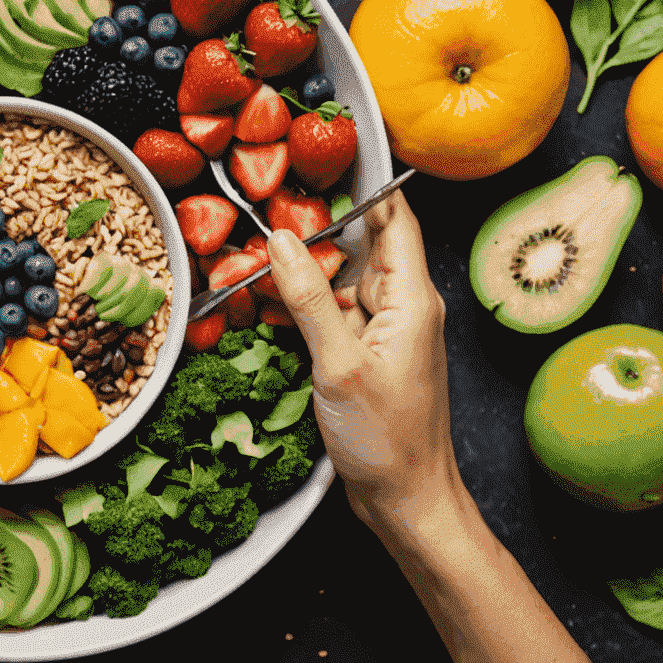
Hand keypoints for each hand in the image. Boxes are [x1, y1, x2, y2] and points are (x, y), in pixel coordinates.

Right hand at [267, 192, 461, 536]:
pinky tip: (265, 310)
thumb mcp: (338, 364)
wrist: (407, 500)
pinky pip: (333, 315)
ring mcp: (385, 331)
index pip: (394, 217)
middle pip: (358, 247)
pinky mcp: (367, 354)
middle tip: (261, 221)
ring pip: (339, 282)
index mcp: (412, 298)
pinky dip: (301, 310)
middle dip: (312, 234)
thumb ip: (308, 297)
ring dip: (300, 275)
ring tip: (250, 267)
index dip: (361, 186)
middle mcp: (404, 306)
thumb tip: (281, 240)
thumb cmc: (386, 440)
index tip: (320, 162)